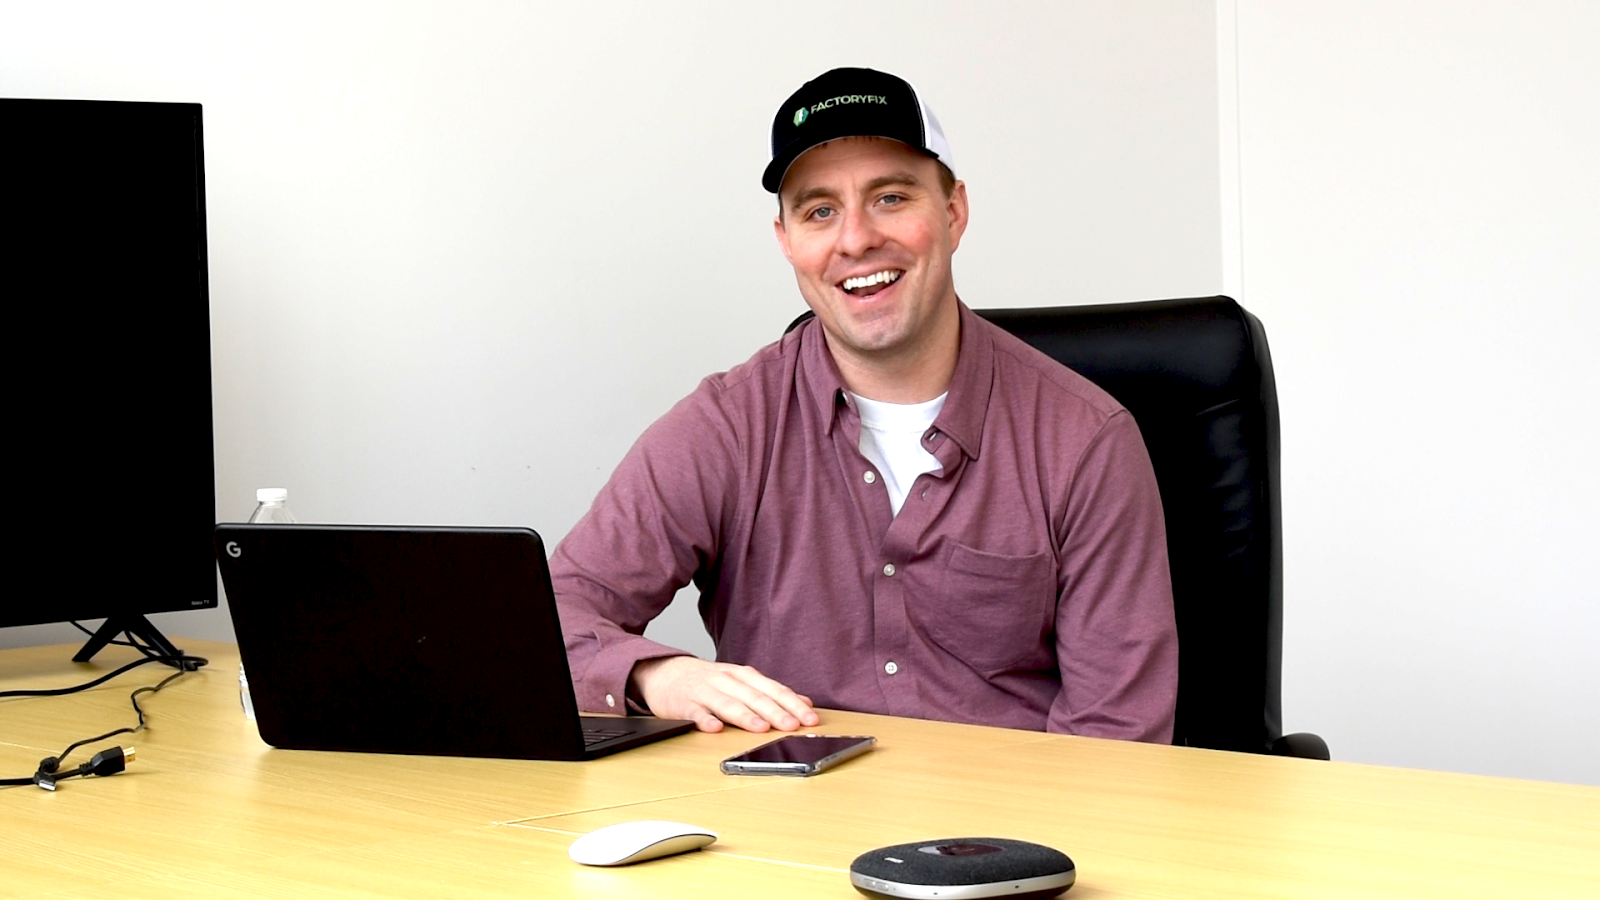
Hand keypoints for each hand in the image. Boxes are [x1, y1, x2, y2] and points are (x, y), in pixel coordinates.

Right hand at [630, 656, 819, 732]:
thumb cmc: (709, 681)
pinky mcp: (683, 703)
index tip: (810, 719)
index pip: (773, 689)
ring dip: (745, 716)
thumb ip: (772, 692)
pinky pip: (695, 712)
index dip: (792, 704)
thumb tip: (805, 703)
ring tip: (761, 729)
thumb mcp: (742, 681)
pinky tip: (715, 729)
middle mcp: (726, 681)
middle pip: (754, 697)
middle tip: (792, 726)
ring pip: (727, 703)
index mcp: (744, 676)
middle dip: (775, 712)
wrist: (664, 672)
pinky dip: (705, 720)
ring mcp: (704, 691)